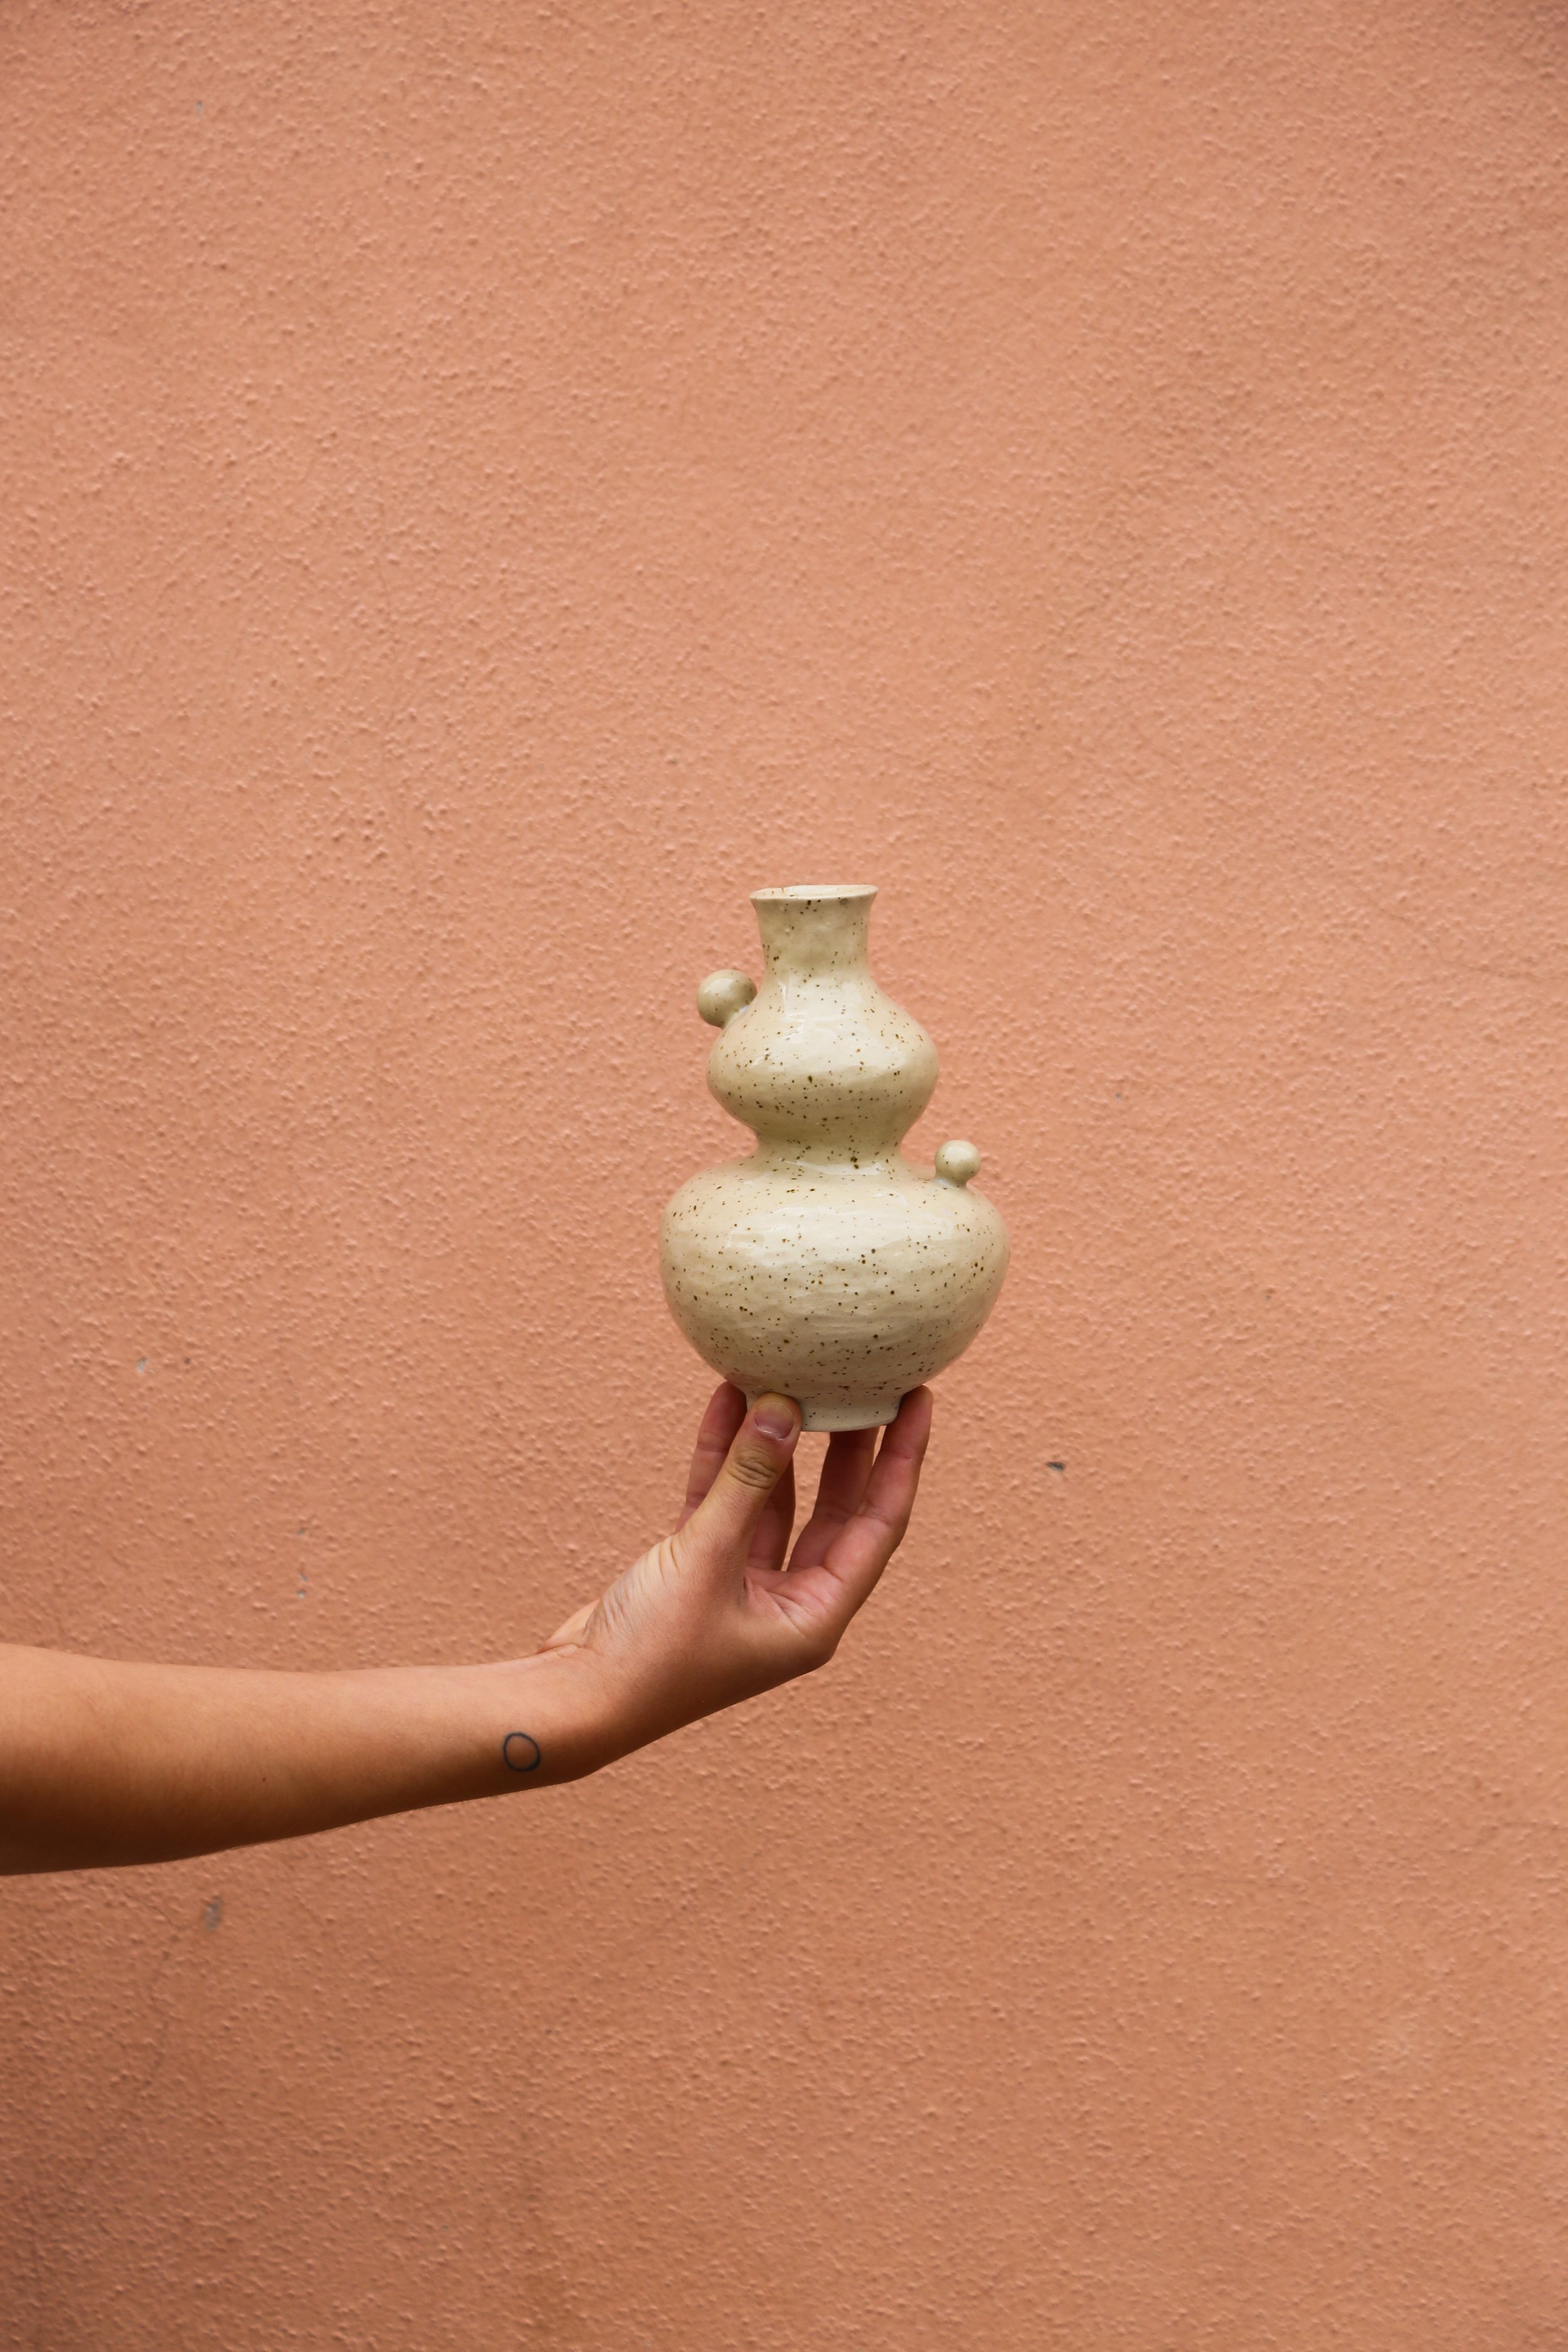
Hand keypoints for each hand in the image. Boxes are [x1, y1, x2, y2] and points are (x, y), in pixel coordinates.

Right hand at [534, 1383, 932, 1766]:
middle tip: (866, 1382)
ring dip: (780, 1443)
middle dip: (849, 1446)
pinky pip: (723, 1500)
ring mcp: (742, 1584)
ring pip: (776, 1498)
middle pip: (836, 1508)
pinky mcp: (697, 1568)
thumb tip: (784, 1409)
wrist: (574, 1700)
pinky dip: (724, 1455)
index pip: (879, 1525)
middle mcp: (788, 1601)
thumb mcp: (706, 1560)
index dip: (901, 1461)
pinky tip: (729, 1401)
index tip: (918, 1401)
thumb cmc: (651, 1657)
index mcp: (814, 1617)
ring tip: (798, 1378)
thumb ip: (747, 1481)